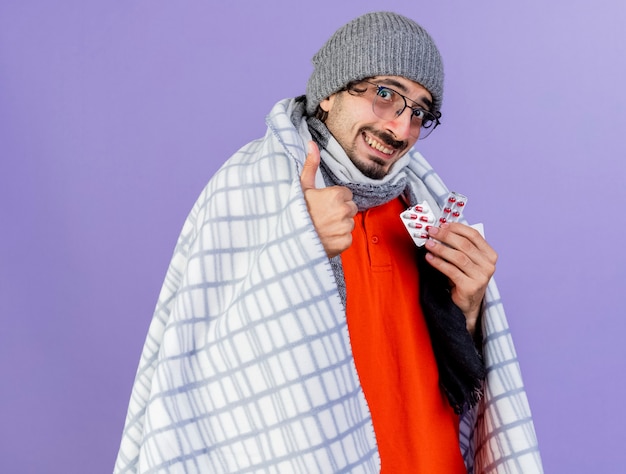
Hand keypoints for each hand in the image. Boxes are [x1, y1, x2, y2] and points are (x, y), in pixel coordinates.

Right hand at [300, 141, 357, 257]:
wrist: (290, 240)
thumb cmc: (296, 212)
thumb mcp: (302, 187)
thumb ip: (311, 165)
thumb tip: (312, 144)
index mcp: (336, 195)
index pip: (346, 194)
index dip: (335, 199)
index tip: (323, 204)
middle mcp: (344, 210)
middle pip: (350, 208)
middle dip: (340, 211)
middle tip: (323, 216)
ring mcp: (345, 227)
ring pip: (349, 223)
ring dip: (340, 225)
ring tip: (323, 227)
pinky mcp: (345, 242)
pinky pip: (347, 237)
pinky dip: (339, 239)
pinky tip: (326, 237)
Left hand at [425, 223, 497, 334]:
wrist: (468, 304)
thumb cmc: (465, 279)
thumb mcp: (467, 261)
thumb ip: (460, 246)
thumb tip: (441, 230)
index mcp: (490, 255)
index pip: (474, 235)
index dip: (457, 228)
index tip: (442, 224)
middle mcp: (488, 265)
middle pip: (465, 245)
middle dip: (446, 236)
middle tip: (431, 232)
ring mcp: (481, 277)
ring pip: (458, 257)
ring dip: (440, 249)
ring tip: (428, 244)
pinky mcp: (470, 287)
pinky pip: (451, 271)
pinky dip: (438, 263)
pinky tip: (429, 258)